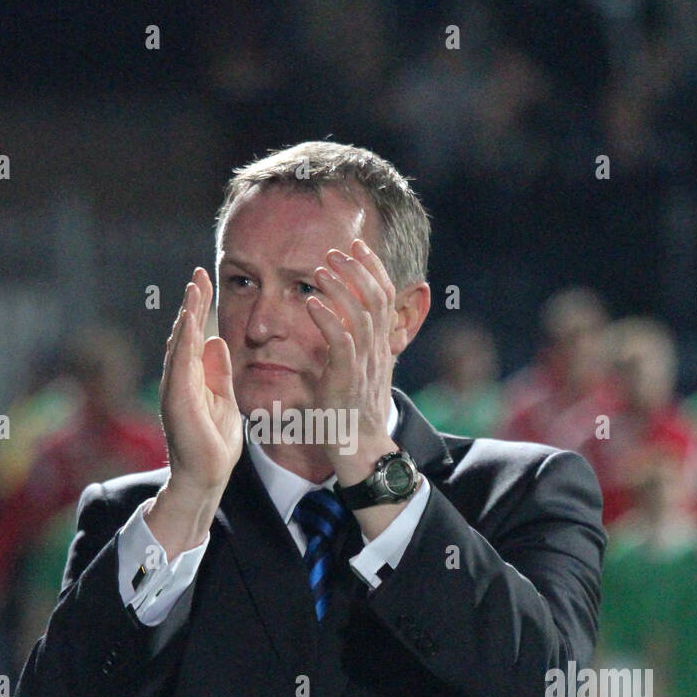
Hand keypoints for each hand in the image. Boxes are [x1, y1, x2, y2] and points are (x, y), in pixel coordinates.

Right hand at [148, 267, 241, 557]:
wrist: (207, 477)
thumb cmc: (214, 442)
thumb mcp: (225, 397)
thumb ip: (218, 370)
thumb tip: (215, 340)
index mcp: (191, 376)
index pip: (194, 333)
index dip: (199, 307)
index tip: (206, 280)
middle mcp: (179, 378)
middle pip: (183, 332)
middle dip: (192, 302)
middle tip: (200, 272)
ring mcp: (175, 388)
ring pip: (179, 343)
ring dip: (187, 314)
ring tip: (195, 287)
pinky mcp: (177, 400)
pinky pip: (180, 365)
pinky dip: (183, 341)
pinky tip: (190, 320)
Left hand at [305, 238, 399, 481]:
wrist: (358, 450)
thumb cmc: (345, 413)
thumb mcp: (344, 370)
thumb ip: (335, 346)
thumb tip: (317, 321)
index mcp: (377, 346)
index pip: (385, 298)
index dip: (373, 269)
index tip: (357, 247)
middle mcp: (375, 351)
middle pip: (377, 299)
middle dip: (357, 270)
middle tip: (335, 252)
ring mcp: (364, 365)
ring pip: (362, 316)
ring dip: (341, 289)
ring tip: (321, 270)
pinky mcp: (347, 380)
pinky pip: (341, 343)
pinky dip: (327, 320)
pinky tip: (311, 304)